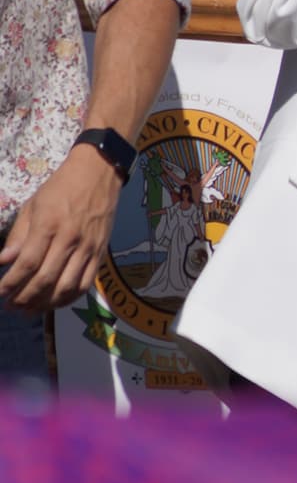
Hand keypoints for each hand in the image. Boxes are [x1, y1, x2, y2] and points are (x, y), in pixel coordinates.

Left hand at [0, 146, 123, 311]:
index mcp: (49, 224)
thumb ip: (18, 236)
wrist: (99, 173)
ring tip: (29, 309)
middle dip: (24, 298)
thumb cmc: (61, 187)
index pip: (28, 263)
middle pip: (45, 279)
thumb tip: (3, 261)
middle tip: (10, 306)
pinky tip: (54, 302)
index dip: (11, 283)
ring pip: (66, 287)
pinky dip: (69, 298)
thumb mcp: (33, 205)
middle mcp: (70, 239)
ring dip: (45, 303)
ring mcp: (88, 248)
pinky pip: (85, 284)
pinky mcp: (100, 253)